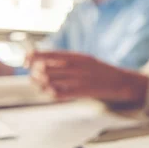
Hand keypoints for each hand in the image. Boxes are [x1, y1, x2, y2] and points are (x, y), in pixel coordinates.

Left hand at [27, 51, 148, 102]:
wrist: (123, 82)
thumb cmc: (102, 72)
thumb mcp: (86, 60)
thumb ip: (68, 60)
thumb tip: (45, 61)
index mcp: (78, 56)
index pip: (49, 53)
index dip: (33, 57)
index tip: (25, 61)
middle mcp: (78, 66)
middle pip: (46, 67)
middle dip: (34, 73)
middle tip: (32, 77)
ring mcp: (81, 79)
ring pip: (50, 80)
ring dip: (40, 84)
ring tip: (39, 86)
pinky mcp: (84, 91)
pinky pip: (61, 93)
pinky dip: (51, 93)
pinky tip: (49, 93)